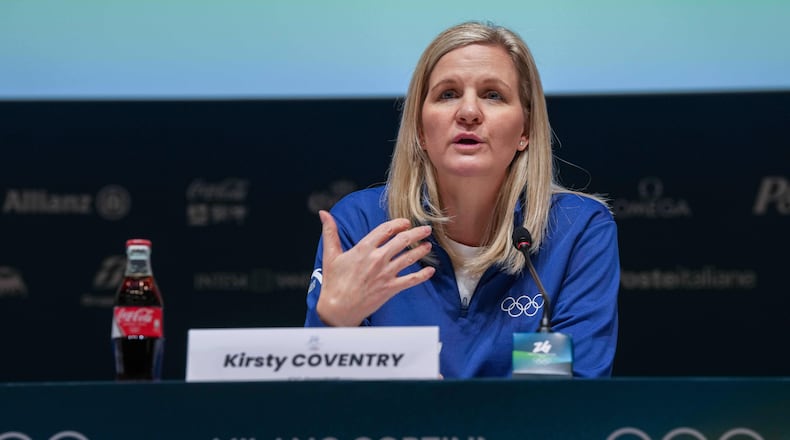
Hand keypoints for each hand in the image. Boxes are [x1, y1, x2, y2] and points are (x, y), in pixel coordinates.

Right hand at [316, 210, 435, 325]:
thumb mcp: (331, 255)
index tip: (405, 223)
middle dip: (416, 233)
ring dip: (422, 250)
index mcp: (363, 248)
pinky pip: (411, 280)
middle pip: (402, 240)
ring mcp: (385, 274)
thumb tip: (323, 213)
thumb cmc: (334, 282)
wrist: (338, 309)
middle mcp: (377, 259)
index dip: (398, 224)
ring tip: (428, 246)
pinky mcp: (390, 288)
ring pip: (410, 258)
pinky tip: (431, 271)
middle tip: (425, 229)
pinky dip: (423, 275)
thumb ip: (330, 232)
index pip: (386, 229)